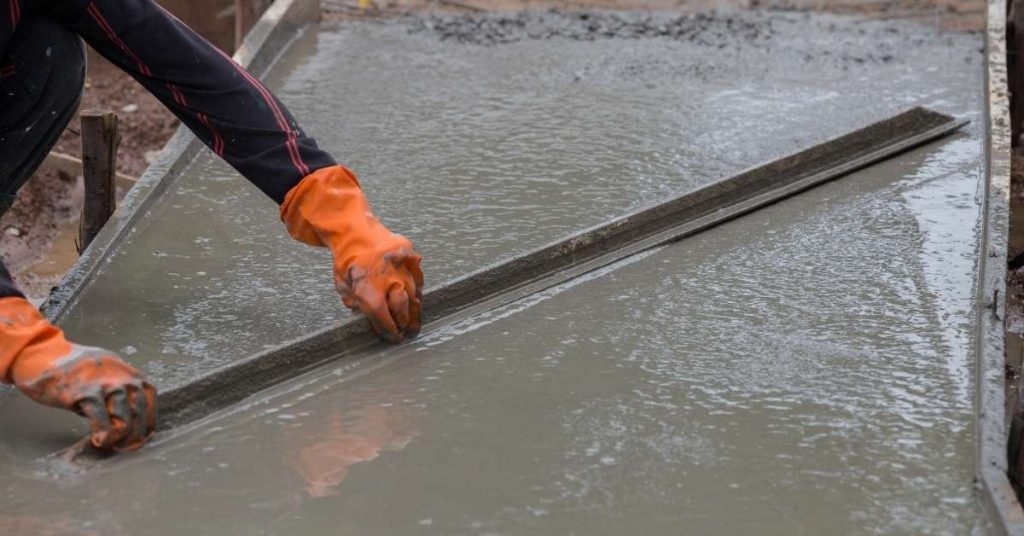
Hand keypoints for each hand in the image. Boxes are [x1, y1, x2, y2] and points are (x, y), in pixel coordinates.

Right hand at [19, 345, 156, 450]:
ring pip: (124, 420)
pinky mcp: (86, 393)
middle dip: (133, 437)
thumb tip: (132, 425)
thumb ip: (123, 395)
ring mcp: (106, 385)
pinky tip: (99, 441)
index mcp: (132, 375)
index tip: (138, 439)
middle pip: (140, 415)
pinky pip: (101, 419)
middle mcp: (124, 379)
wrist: (46, 356)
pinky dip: (103, 434)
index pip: (150, 405)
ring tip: (109, 444)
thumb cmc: (79, 371)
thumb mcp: (110, 376)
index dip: (146, 426)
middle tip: (122, 447)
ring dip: (118, 438)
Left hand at [336, 240, 422, 341]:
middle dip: (404, 323)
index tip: (393, 338)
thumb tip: (366, 317)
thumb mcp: (342, 285)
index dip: (389, 330)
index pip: (383, 317)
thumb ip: (355, 303)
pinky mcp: (411, 257)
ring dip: (414, 312)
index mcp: (369, 289)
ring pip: (414, 295)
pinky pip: (418, 278)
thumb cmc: (345, 260)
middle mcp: (388, 280)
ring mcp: (402, 267)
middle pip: (402, 309)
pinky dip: (418, 290)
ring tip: (414, 322)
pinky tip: (416, 299)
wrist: (353, 230)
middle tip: (405, 332)